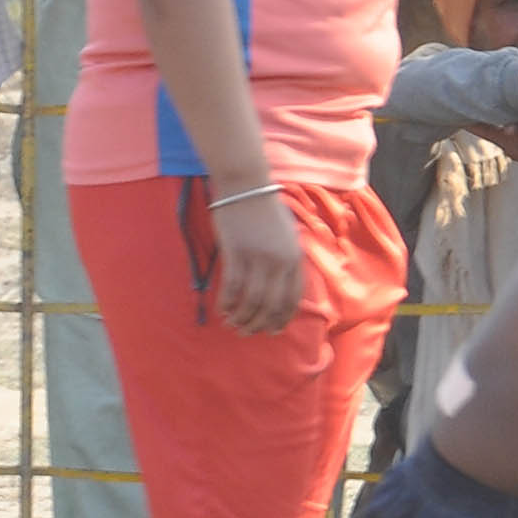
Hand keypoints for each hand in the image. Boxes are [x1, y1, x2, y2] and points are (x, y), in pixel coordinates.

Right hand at [207, 189, 307, 335]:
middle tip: (249, 333)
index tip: (273, 331)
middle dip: (260, 324)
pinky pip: (232, 287)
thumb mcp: (287, 235)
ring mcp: (258, 257)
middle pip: (272, 304)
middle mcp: (280, 261)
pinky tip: (222, 310)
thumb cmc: (264, 209)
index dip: (282, 318)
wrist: (245, 185)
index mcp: (295, 258)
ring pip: (252, 300)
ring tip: (234, 325)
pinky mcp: (236, 252)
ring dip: (242, 317)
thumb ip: (288, 260)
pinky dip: (227, 302)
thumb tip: (281, 286)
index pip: (292, 298)